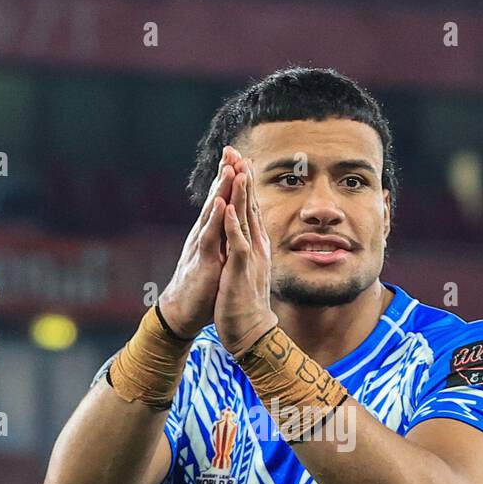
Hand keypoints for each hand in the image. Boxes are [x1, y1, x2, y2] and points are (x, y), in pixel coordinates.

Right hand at [158, 146, 245, 336]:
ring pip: (212, 212)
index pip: (222, 203)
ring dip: (221, 190)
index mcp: (211, 235)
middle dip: (224, 175)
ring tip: (230, 167)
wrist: (182, 313)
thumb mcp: (218, 260)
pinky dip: (215, 218)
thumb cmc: (202, 288)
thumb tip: (233, 230)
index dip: (230, 182)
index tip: (240, 159)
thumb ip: (224, 243)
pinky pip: (209, 236)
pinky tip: (220, 202)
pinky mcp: (202, 261)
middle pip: (216, 199)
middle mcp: (204, 235)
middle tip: (232, 150)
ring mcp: (202, 246)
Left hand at [214, 158, 277, 356]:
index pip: (248, 208)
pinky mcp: (240, 270)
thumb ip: (247, 249)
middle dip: (242, 178)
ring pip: (244, 219)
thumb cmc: (245, 302)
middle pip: (248, 206)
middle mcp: (255, 246)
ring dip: (239, 193)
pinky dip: (232, 224)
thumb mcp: (246, 268)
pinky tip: (227, 207)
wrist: (250, 332)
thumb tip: (247, 235)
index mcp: (254, 245)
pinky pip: (236, 243)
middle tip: (236, 151)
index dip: (243, 184)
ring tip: (236, 168)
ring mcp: (249, 257)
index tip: (238, 160)